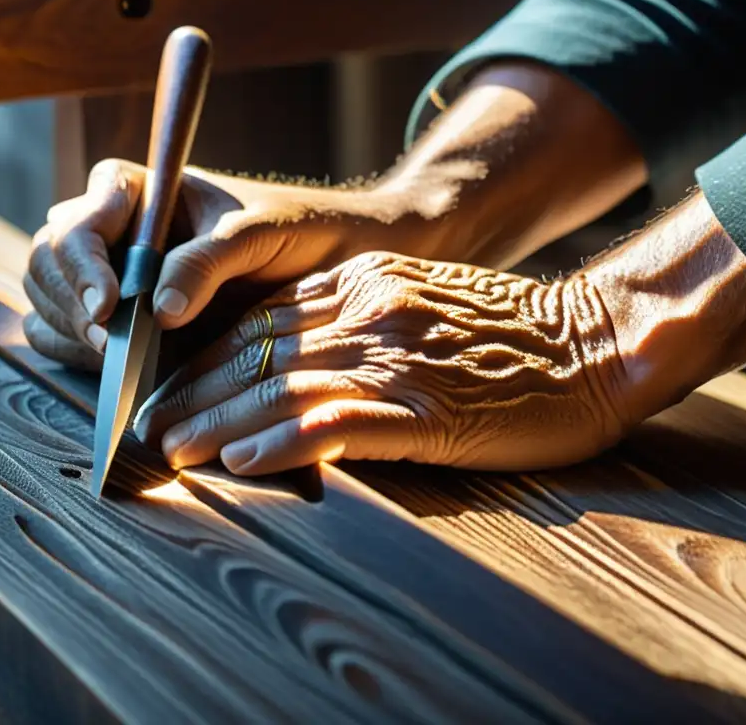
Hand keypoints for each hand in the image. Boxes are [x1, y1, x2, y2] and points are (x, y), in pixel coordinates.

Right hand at [22, 159, 428, 369]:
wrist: (331, 261)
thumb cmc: (298, 229)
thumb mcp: (258, 234)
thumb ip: (207, 261)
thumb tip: (155, 310)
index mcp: (139, 192)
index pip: (81, 219)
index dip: (83, 263)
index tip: (110, 307)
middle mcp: (115, 230)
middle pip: (49, 259)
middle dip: (71, 304)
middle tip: (111, 347)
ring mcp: (110, 275)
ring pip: (46, 298)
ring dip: (69, 331)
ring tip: (117, 362)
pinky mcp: (118, 319)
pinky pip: (61, 333)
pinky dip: (73, 352)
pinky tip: (111, 368)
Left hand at [133, 251, 633, 475]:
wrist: (600, 342)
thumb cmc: (512, 336)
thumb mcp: (423, 301)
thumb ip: (359, 319)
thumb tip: (297, 361)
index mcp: (362, 282)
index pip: (262, 323)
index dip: (206, 360)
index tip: (166, 391)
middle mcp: (368, 309)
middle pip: (257, 352)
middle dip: (194, 392)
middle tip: (144, 427)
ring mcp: (396, 356)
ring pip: (282, 387)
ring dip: (219, 421)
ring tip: (173, 451)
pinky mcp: (428, 405)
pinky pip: (338, 422)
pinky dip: (285, 442)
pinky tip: (245, 462)